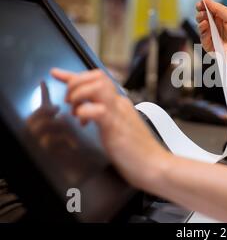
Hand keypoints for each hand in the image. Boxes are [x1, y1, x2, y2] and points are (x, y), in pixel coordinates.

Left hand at [51, 68, 170, 189]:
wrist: (155, 166)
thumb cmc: (138, 153)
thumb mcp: (118, 130)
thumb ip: (105, 119)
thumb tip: (90, 114)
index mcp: (120, 104)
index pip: (97, 79)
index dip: (73, 75)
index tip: (57, 73)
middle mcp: (120, 104)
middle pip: (97, 76)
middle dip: (75, 84)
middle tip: (69, 103)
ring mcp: (119, 113)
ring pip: (97, 86)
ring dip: (79, 94)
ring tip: (76, 111)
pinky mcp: (116, 126)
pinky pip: (98, 110)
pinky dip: (84, 112)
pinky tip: (84, 123)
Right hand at [196, 0, 226, 56]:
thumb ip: (218, 8)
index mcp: (223, 19)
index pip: (210, 10)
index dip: (204, 6)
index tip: (200, 3)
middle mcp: (217, 27)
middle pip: (203, 19)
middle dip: (200, 15)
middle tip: (202, 13)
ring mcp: (214, 38)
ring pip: (201, 29)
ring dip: (200, 24)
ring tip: (204, 22)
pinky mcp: (212, 48)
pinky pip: (203, 41)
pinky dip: (203, 35)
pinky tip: (207, 32)